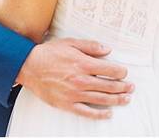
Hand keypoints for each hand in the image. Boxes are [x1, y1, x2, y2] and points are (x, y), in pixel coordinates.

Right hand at [16, 37, 132, 119]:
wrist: (28, 66)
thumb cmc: (47, 54)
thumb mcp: (69, 43)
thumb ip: (89, 46)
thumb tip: (107, 49)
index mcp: (83, 64)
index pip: (110, 70)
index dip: (121, 72)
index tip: (124, 72)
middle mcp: (81, 80)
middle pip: (110, 86)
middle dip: (123, 87)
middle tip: (130, 87)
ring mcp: (75, 94)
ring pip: (102, 99)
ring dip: (117, 100)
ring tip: (126, 99)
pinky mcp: (67, 104)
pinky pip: (88, 112)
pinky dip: (100, 114)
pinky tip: (108, 113)